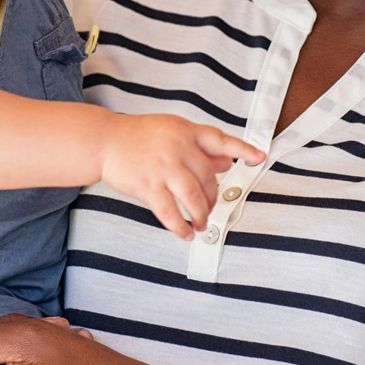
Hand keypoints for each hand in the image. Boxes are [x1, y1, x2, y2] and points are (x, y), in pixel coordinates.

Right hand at [98, 114, 264, 238]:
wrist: (105, 140)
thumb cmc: (139, 136)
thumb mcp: (173, 131)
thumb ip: (201, 147)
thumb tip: (228, 162)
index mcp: (186, 131)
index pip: (220, 140)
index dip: (243, 150)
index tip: (259, 157)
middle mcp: (177, 147)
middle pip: (208, 177)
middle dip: (213, 197)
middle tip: (211, 207)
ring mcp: (162, 166)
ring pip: (194, 196)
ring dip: (202, 214)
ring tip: (202, 223)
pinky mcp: (147, 185)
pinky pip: (170, 212)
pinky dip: (180, 226)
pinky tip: (185, 233)